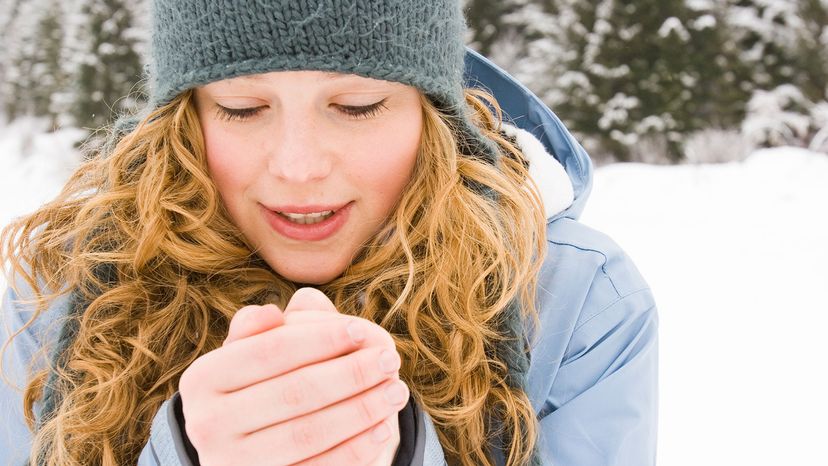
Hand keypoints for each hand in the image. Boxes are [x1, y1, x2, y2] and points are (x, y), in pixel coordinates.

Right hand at [178, 288, 406, 465]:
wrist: (247, 451)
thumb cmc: (259, 385)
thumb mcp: (251, 353)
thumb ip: (262, 329)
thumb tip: (271, 314)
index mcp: (202, 379)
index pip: (270, 350)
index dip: (321, 338)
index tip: (363, 329)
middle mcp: (207, 424)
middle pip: (293, 392)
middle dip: (350, 374)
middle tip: (390, 360)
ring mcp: (232, 463)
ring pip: (308, 433)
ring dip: (361, 411)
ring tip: (396, 391)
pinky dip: (354, 449)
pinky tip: (382, 428)